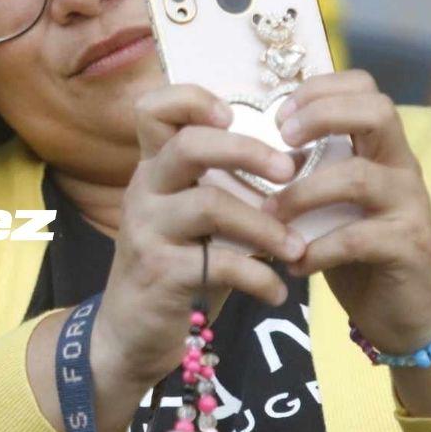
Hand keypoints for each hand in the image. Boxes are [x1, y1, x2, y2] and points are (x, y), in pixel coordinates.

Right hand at [92, 84, 307, 390]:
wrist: (130, 331)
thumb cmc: (176, 264)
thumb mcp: (191, 217)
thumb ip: (225, 186)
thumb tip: (300, 161)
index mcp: (154, 169)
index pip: (153, 110)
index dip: (191, 99)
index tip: (234, 115)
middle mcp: (144, 190)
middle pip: (188, 146)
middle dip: (246, 151)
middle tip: (289, 170)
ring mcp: (147, 231)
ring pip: (210, 205)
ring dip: (266, 225)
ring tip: (297, 248)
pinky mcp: (160, 273)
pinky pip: (219, 264)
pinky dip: (259, 277)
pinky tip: (275, 291)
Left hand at [266, 70, 430, 354]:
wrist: (402, 309)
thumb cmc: (352, 245)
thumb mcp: (327, 199)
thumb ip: (304, 168)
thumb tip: (244, 145)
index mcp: (379, 146)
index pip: (364, 87)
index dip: (319, 89)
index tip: (278, 116)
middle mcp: (401, 165)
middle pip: (377, 111)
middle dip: (321, 116)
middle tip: (281, 141)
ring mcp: (410, 204)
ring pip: (358, 177)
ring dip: (302, 193)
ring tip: (270, 214)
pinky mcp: (409, 246)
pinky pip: (358, 237)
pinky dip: (317, 249)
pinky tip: (293, 263)